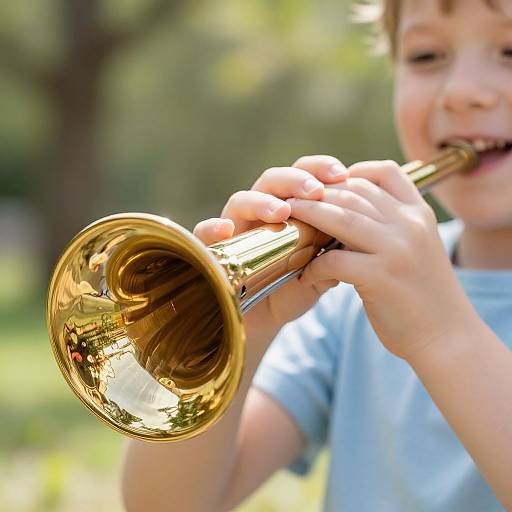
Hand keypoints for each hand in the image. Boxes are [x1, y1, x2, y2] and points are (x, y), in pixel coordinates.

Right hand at [193, 155, 348, 337]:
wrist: (262, 319)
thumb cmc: (289, 289)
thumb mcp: (318, 275)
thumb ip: (334, 258)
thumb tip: (355, 245)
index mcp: (289, 210)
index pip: (301, 177)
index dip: (319, 169)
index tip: (343, 174)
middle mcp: (259, 212)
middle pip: (272, 181)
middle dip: (294, 180)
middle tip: (316, 190)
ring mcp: (235, 229)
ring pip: (240, 201)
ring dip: (261, 202)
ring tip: (282, 212)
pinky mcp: (212, 250)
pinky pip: (204, 234)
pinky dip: (213, 228)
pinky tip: (227, 230)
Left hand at [286, 160, 472, 359]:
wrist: (447, 337)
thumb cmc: (423, 293)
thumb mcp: (417, 247)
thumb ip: (391, 224)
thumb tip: (346, 209)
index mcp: (420, 213)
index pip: (384, 172)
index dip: (352, 171)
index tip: (328, 184)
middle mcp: (410, 224)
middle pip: (354, 191)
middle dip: (317, 193)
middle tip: (292, 200)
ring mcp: (396, 249)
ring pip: (339, 217)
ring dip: (307, 215)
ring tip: (287, 220)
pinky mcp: (380, 277)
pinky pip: (333, 260)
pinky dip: (314, 265)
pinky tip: (305, 273)